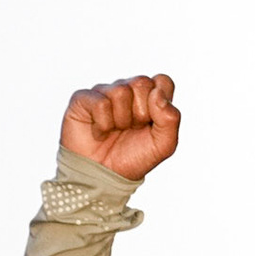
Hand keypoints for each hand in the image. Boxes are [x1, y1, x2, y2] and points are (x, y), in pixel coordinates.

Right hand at [61, 75, 180, 180]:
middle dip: (141, 112)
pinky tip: (100, 132)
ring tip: (116, 130)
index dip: (160, 101)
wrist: (104, 174)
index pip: (162, 81)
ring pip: (121, 91)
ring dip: (121, 120)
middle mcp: (128, 90)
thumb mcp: (164, 144)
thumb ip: (171, 119)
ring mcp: (105, 92)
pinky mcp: (83, 98)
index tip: (152, 121)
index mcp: (150, 97)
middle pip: (142, 82)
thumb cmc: (135, 157)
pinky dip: (103, 124)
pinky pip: (100, 102)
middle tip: (133, 128)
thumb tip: (157, 93)